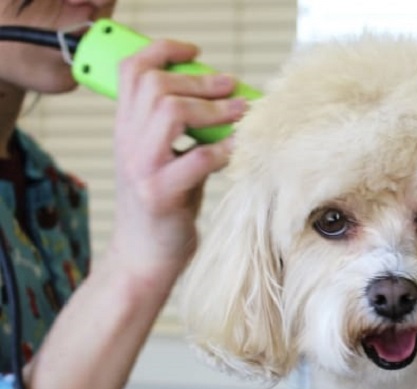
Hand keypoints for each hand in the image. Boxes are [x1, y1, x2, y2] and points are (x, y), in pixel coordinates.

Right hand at [108, 38, 247, 284]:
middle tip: (232, 87)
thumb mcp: (164, 162)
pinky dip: (224, 151)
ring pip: (171, 112)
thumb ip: (181, 134)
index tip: (196, 53)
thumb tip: (224, 103)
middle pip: (157, 86)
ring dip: (214, 109)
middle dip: (200, 81)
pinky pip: (197, 160)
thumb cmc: (163, 210)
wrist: (143, 259)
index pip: (132, 73)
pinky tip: (241, 151)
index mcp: (125, 131)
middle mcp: (127, 144)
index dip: (163, 52)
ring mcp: (141, 168)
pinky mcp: (160, 195)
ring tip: (241, 113)